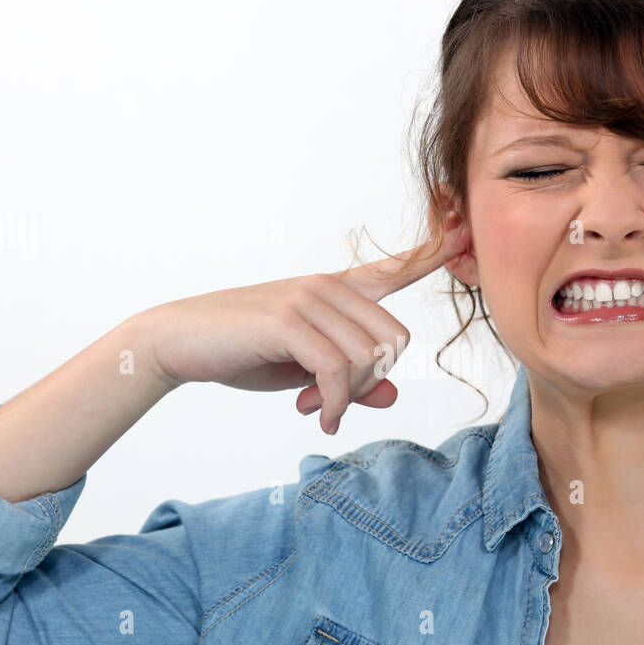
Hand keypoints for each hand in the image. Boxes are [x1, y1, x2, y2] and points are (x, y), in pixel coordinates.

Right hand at [141, 210, 470, 435]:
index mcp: (336, 290)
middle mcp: (328, 287)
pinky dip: (335, 405)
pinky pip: (339, 371)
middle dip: (372, 383)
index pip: (396, 268)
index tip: (465, 226)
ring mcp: (309, 299)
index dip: (435, 251)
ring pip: (368, 360)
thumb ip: (353, 381)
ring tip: (317, 409)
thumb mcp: (307, 372)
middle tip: (335, 403)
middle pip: (395, 341)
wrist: (178, 343)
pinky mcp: (289, 320)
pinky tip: (318, 418)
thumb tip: (393, 394)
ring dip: (348, 400)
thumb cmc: (245, 352)